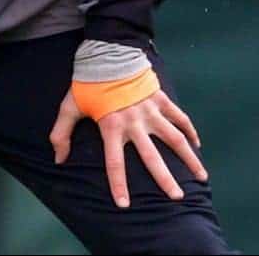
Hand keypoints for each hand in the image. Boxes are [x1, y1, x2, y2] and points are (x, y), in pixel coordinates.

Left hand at [49, 88, 205, 207]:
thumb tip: (57, 160)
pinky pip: (180, 118)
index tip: (124, 205)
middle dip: (165, 179)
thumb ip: (61, 134)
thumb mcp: (69, 107)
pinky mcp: (161, 99)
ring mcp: (151, 111)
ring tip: (201, 176)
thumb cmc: (88, 83)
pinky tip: (197, 146)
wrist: (108, 53)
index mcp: (111, 126)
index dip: (118, 184)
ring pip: (175, 138)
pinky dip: (190, 131)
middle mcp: (134, 122)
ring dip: (189, 158)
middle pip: (152, 156)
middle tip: (177, 197)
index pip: (114, 162)